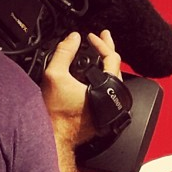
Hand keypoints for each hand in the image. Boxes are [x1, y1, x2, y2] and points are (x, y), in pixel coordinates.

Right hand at [40, 30, 121, 145]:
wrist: (56, 136)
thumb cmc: (56, 112)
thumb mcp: (54, 75)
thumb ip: (64, 52)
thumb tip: (73, 37)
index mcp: (105, 87)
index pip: (111, 58)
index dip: (101, 43)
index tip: (91, 36)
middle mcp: (112, 98)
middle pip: (116, 68)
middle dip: (108, 50)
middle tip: (103, 37)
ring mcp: (110, 108)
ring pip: (114, 81)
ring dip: (107, 65)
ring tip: (100, 53)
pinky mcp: (105, 114)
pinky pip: (109, 92)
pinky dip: (104, 80)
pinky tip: (97, 75)